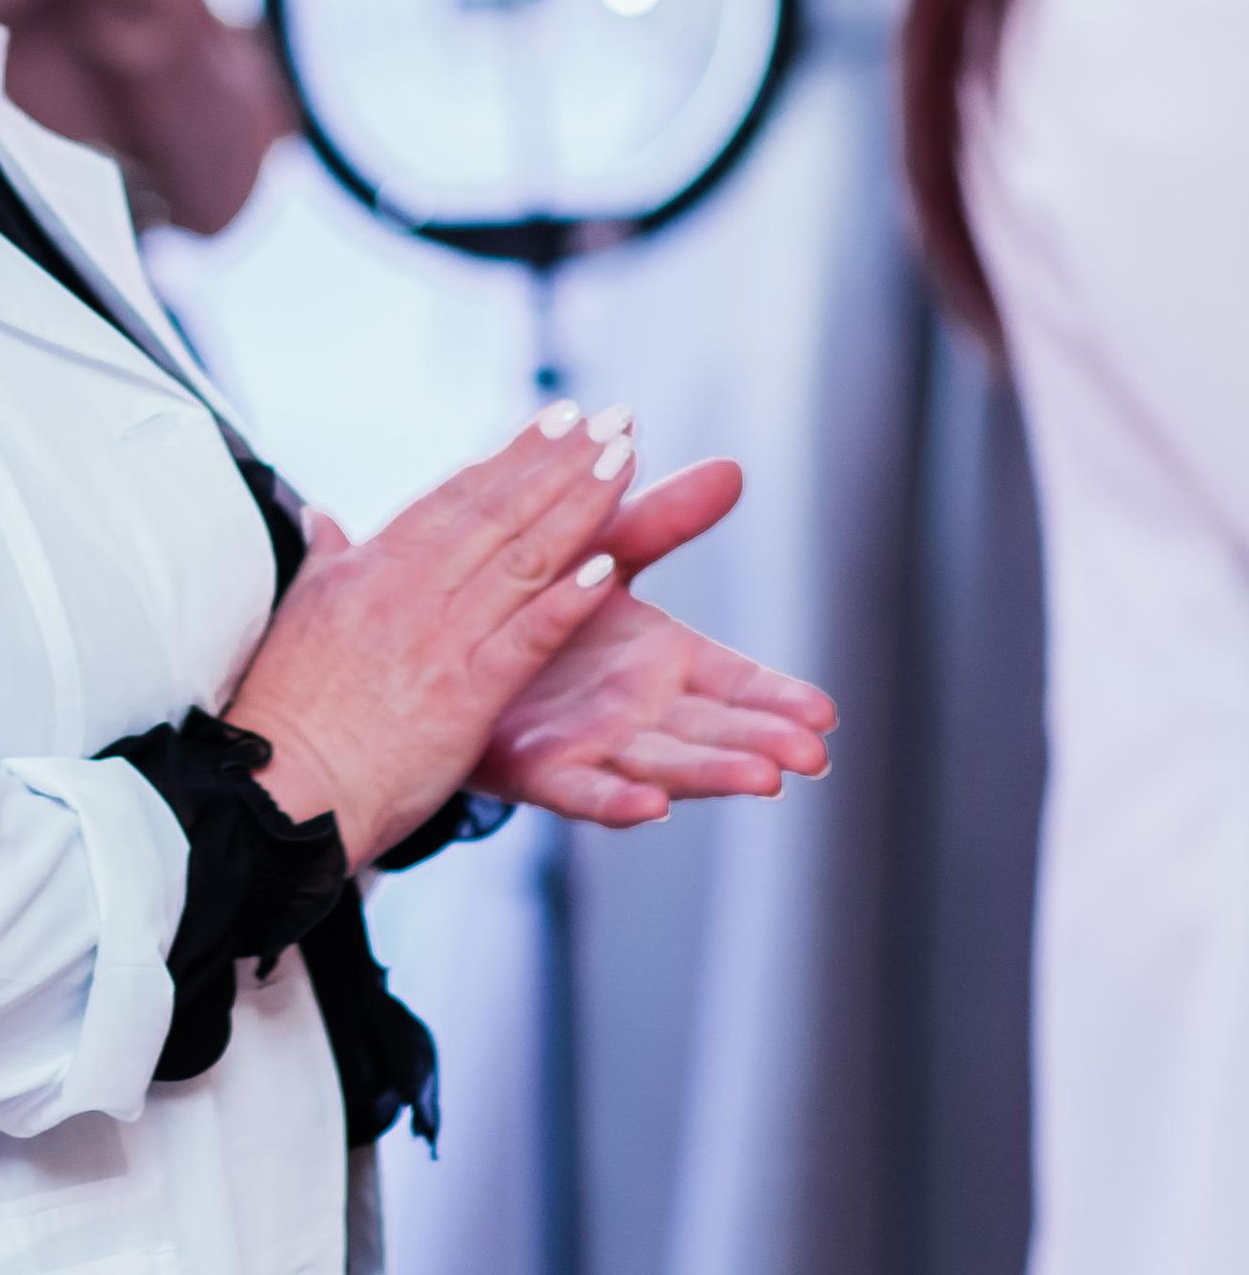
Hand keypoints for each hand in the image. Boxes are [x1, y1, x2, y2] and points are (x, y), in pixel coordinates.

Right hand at [224, 404, 711, 864]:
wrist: (278, 787)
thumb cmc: (285, 709)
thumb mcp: (299, 614)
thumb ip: (325, 560)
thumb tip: (321, 516)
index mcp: (374, 566)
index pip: (458, 495)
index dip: (515, 453)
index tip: (562, 419)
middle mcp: (411, 588)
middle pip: (500, 509)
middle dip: (563, 460)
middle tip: (615, 418)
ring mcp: (439, 639)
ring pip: (522, 558)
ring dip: (578, 506)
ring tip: (624, 463)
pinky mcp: (463, 695)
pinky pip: (524, 638)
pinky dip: (566, 600)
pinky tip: (606, 567)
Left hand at [470, 464, 835, 822]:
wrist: (448, 655)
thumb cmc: (538, 610)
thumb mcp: (602, 552)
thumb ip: (663, 520)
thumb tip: (732, 468)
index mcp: (663, 663)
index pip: (735, 683)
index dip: (778, 697)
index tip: (827, 714)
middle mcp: (639, 712)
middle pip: (712, 731)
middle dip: (762, 742)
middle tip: (813, 756)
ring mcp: (593, 744)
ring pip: (662, 765)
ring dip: (710, 774)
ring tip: (762, 779)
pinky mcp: (539, 768)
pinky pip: (582, 789)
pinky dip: (617, 800)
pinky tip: (649, 806)